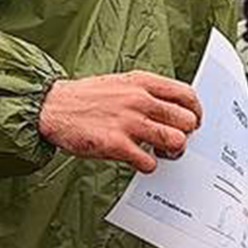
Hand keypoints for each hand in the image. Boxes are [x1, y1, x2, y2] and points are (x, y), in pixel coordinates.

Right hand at [38, 71, 201, 173]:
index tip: (193, 121)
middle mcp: (138, 100)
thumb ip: (146, 93)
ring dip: (171, 152)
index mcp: (142, 82)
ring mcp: (128, 122)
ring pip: (174, 141)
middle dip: (185, 134)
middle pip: (186, 120)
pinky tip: (138, 160)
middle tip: (175, 140)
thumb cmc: (86, 97)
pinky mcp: (116, 144)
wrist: (52, 107)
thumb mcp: (120, 83)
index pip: (186, 95)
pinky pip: (148, 162)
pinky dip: (147, 165)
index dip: (195, 112)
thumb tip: (170, 109)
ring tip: (160, 153)